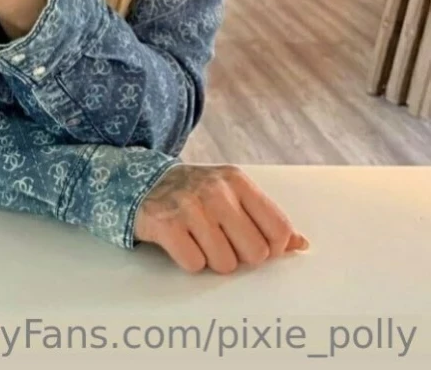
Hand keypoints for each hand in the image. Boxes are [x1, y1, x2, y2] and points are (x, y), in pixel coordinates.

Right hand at [134, 163, 308, 273]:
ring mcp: (191, 206)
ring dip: (212, 259)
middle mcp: (217, 190)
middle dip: (239, 255)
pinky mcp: (167, 224)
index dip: (270, 248)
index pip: (279, 230)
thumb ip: (265, 218)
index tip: (253, 243)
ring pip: (225, 264)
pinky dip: (189, 260)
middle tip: (220, 240)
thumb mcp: (232, 194)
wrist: (144, 183)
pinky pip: (195, 264)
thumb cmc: (196, 194)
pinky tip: (182, 241)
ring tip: (199, 239)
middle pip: (255, 253)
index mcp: (238, 181)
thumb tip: (300, 244)